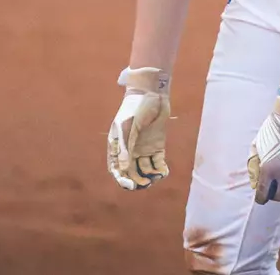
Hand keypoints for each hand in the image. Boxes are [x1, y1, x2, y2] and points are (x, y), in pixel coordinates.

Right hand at [108, 67, 170, 189]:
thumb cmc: (135, 108)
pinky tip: (164, 172)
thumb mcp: (128, 127)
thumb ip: (126, 148)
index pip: (116, 168)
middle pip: (131, 172)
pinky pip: (158, 163)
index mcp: (118, 146)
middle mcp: (130, 150)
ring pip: (145, 170)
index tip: (129, 185)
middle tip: (145, 184)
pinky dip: (160, 170)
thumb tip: (123, 169)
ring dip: (149, 176)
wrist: (152, 93)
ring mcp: (144, 149)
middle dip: (137, 181)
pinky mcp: (157, 146)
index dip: (121, 179)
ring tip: (156, 177)